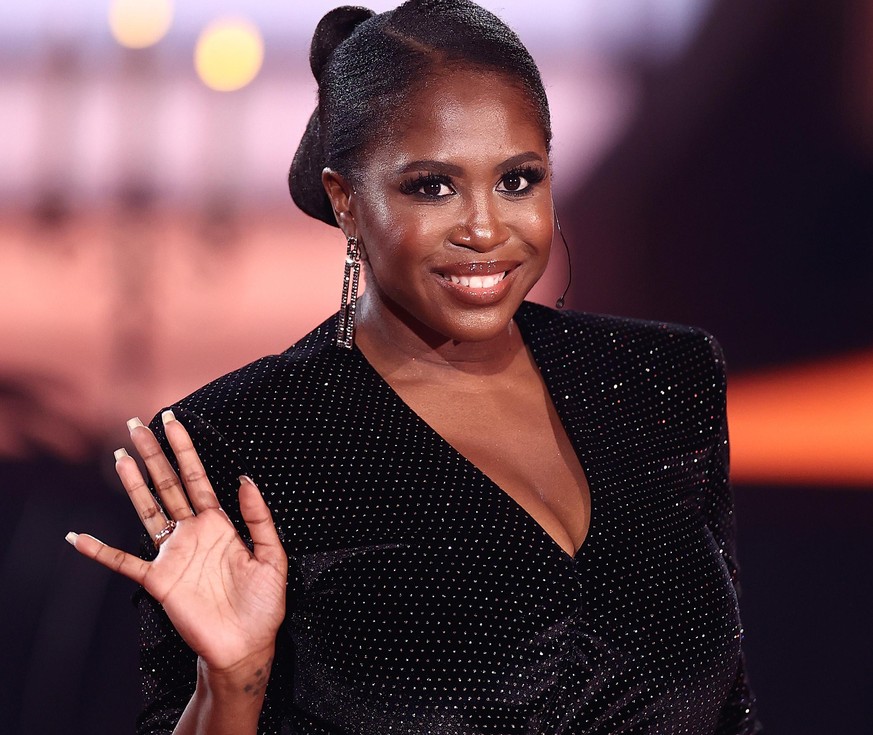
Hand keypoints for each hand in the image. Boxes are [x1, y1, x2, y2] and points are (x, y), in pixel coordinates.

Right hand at [67, 410, 287, 673]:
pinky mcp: (159, 581)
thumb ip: (259, 518)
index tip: (173, 420)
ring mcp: (173, 555)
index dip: (185, 449)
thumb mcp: (273, 556)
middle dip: (153, 455)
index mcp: (219, 524)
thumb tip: (244, 478)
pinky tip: (79, 538)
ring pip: (147, 511)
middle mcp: (192, 533)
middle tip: (135, 425)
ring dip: (132, 485)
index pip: (197, 477)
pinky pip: (124, 562)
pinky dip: (101, 552)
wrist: (247, 645)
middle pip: (167, 485)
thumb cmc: (263, 604)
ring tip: (119, 457)